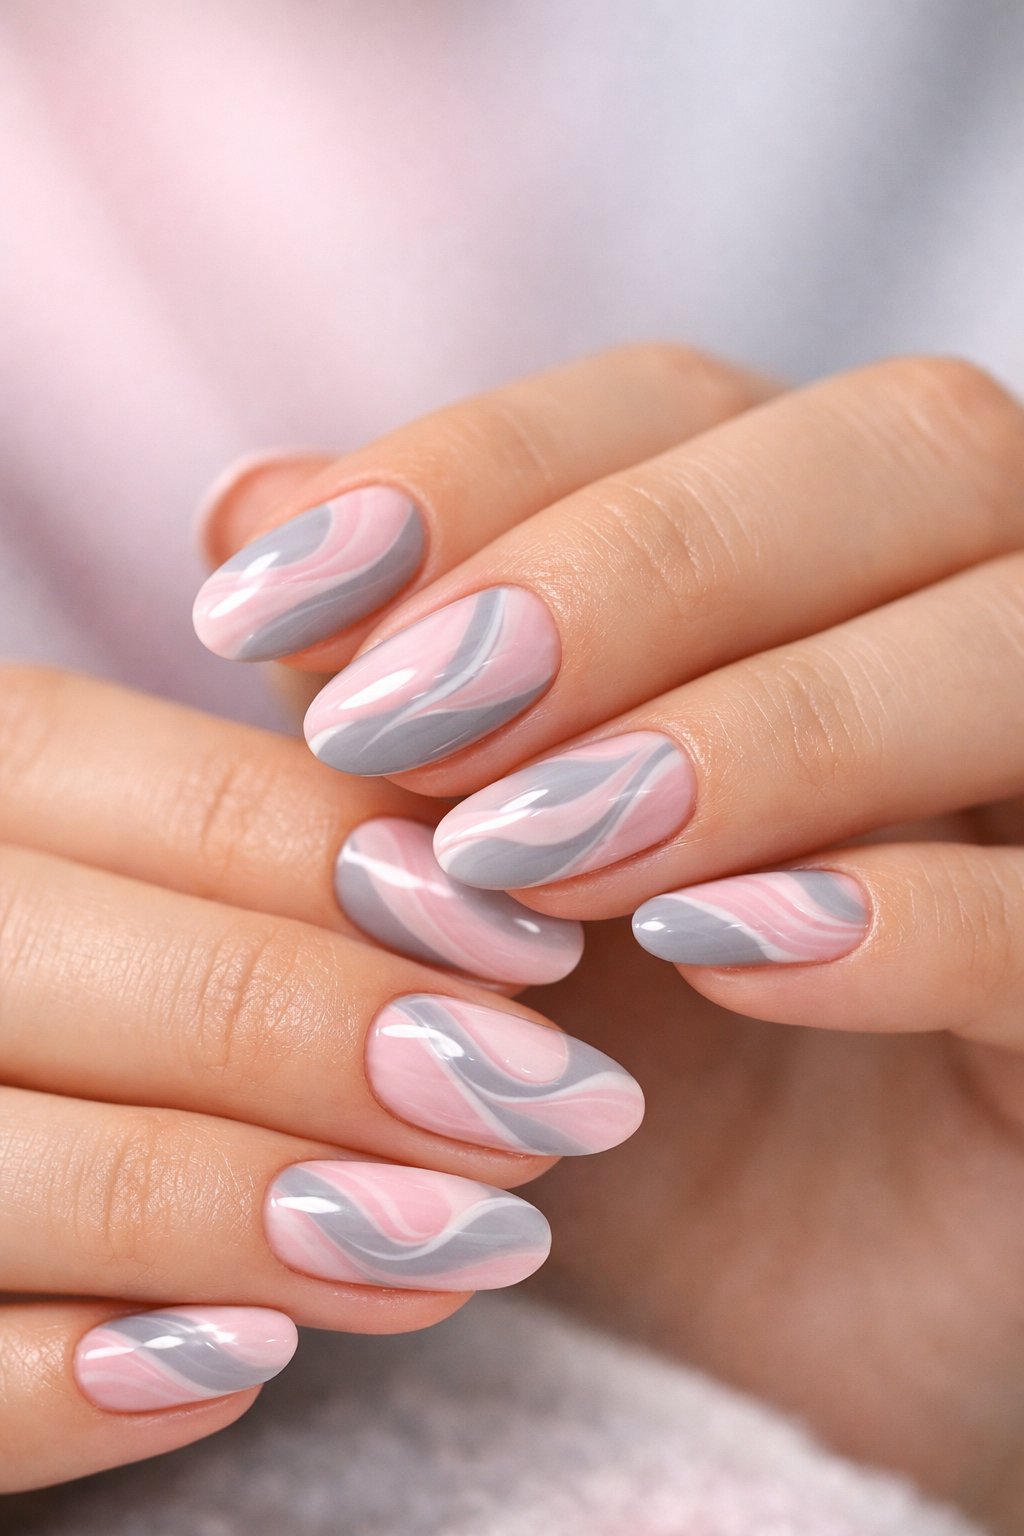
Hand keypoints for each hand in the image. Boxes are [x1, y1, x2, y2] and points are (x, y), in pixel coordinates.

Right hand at [0, 669, 643, 1490]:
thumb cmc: (67, 965)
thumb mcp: (119, 861)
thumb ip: (255, 858)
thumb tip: (476, 907)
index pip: (162, 793)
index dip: (351, 867)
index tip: (535, 948)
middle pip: (88, 965)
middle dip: (331, 1037)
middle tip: (548, 1105)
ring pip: (10, 1174)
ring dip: (252, 1211)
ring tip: (468, 1241)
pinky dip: (75, 1386)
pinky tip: (248, 1363)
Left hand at [196, 345, 1023, 1527]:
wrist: (751, 1284)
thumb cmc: (602, 1028)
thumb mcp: (464, 842)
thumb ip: (393, 663)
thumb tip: (253, 495)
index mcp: (820, 540)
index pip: (682, 402)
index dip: (481, 469)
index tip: (268, 592)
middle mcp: (978, 606)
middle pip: (898, 453)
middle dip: (633, 571)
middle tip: (409, 716)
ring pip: (1008, 643)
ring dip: (758, 729)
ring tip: (532, 851)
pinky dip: (902, 914)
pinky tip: (722, 954)